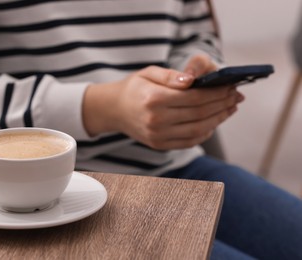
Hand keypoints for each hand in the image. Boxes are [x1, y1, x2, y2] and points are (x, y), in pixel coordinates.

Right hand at [83, 58, 243, 149]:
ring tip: (230, 108)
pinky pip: (189, 141)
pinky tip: (214, 122)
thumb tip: (193, 80)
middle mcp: (156, 120)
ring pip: (198, 130)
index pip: (194, 97)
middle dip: (222, 104)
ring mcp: (158, 136)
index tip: (231, 87)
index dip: (216, 93)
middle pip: (199, 114)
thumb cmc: (134, 88)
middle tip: (236, 96)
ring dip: (219, 119)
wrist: (114, 110)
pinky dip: (205, 132)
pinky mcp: (160, 145)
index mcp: (153, 99)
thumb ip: (171, 76)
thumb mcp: (149, 73)